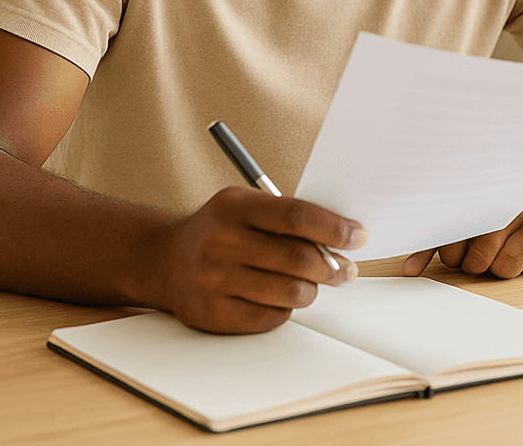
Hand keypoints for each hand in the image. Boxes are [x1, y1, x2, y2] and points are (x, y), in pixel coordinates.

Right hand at [155, 187, 366, 333]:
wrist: (164, 260)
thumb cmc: (222, 231)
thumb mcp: (246, 207)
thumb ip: (289, 218)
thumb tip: (344, 237)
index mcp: (233, 206)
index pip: (296, 216)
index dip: (334, 228)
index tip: (358, 236)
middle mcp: (220, 240)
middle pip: (297, 258)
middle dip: (332, 266)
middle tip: (345, 269)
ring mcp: (212, 279)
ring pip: (289, 293)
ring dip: (311, 290)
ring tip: (310, 283)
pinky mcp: (211, 313)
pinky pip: (270, 318)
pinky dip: (286, 309)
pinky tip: (279, 298)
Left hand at [400, 195, 522, 278]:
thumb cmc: (503, 220)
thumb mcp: (467, 224)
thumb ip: (435, 242)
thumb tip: (408, 271)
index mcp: (469, 192)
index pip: (437, 227)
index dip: (426, 250)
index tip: (412, 270)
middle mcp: (491, 198)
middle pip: (457, 253)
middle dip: (464, 258)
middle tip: (481, 243)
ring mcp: (516, 212)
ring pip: (481, 263)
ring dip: (488, 264)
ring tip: (502, 244)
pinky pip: (506, 269)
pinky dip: (508, 268)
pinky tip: (520, 250)